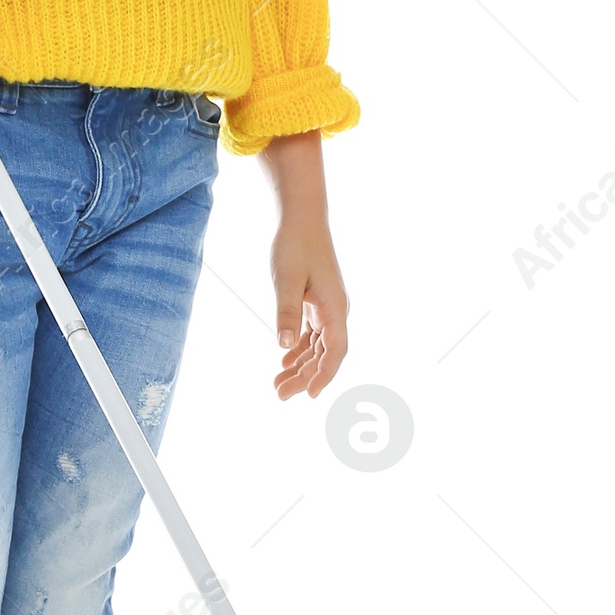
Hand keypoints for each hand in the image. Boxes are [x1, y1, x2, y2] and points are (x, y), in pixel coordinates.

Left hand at [270, 214, 348, 399]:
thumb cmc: (295, 246)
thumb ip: (287, 313)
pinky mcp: (318, 302)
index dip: (324, 376)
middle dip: (305, 377)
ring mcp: (328, 307)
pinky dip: (300, 349)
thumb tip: (284, 346)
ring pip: (318, 347)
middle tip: (281, 395)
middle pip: (325, 355)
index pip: (335, 352)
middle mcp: (336, 311)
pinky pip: (312, 334)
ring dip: (301, 366)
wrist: (302, 219)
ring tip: (278, 384)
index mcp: (334, 308)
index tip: (309, 395)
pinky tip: (284, 361)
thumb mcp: (287, 281)